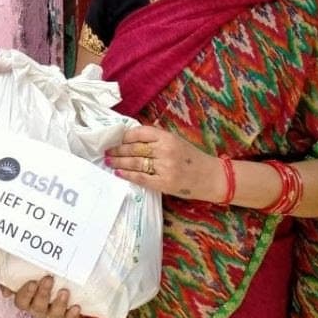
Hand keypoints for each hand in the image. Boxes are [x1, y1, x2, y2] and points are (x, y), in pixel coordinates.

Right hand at [2, 276, 80, 317]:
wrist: (58, 274)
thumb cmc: (36, 272)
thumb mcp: (23, 271)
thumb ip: (11, 278)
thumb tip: (5, 293)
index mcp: (25, 300)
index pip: (21, 301)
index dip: (26, 294)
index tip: (32, 282)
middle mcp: (37, 308)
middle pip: (37, 307)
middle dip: (43, 294)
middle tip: (49, 279)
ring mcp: (51, 313)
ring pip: (53, 314)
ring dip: (59, 304)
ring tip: (64, 291)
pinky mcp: (65, 314)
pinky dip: (72, 314)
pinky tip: (76, 306)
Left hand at [105, 125, 220, 200]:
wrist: (212, 177)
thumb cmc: (192, 158)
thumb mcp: (177, 141)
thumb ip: (157, 138)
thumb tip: (131, 136)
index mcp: (168, 138)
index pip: (140, 133)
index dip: (125, 136)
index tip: (116, 138)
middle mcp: (166, 151)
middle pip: (134, 149)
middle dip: (117, 150)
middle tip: (106, 150)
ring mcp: (165, 168)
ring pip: (135, 163)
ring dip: (118, 162)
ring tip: (108, 161)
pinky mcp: (164, 184)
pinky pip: (141, 178)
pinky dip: (128, 175)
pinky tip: (119, 173)